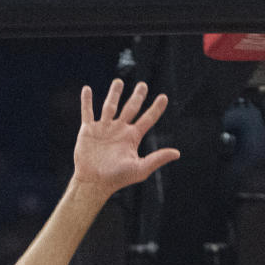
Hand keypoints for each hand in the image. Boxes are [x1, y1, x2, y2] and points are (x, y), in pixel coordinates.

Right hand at [73, 80, 179, 196]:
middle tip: (143, 85)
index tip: (164, 97)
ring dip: (114, 93)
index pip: (147, 119)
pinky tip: (86, 89)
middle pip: (131, 108)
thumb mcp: (140, 169)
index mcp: (132, 137)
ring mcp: (104, 129)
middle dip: (137, 96)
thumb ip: (157, 159)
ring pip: (110, 106)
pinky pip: (87, 112)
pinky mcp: (88, 130)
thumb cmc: (117, 179)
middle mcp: (119, 130)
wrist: (94, 182)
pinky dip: (86, 101)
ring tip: (118, 82)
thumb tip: (177, 153)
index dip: (156, 108)